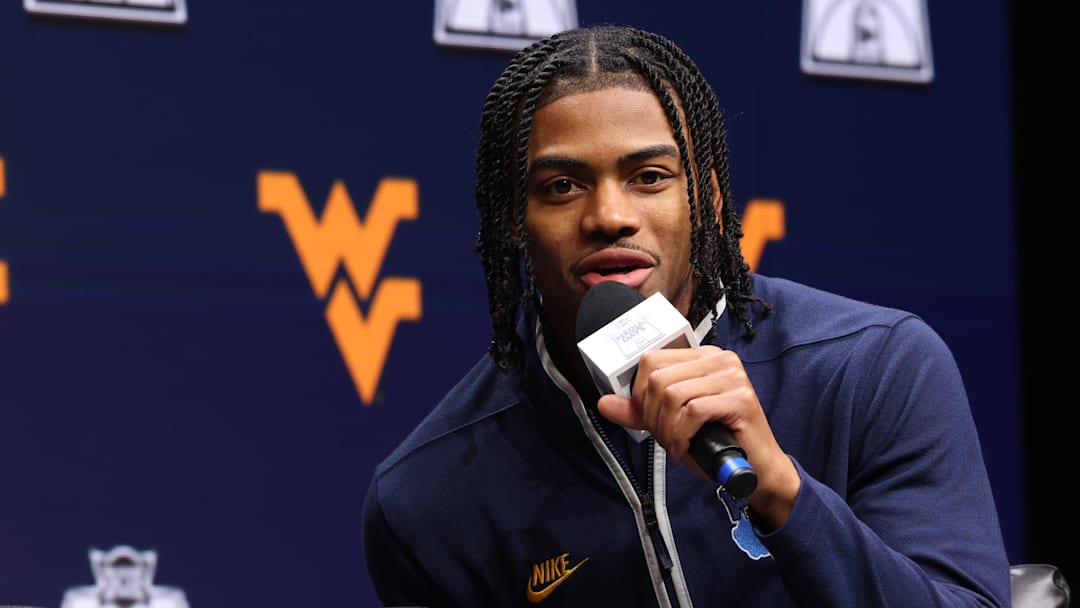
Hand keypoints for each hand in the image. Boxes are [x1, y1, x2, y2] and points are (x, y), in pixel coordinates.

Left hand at [596, 345, 800, 527]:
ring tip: (677, 444)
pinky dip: (681, 435)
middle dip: (653, 416)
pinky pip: (692, 411)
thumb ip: (640, 412)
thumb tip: (604, 403)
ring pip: (672, 395)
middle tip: (666, 438)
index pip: (651, 361)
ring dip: (667, 429)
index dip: (641, 395)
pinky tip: (686, 449)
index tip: (652, 420)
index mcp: (700, 357)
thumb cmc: (716, 443)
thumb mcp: (671, 423)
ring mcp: (732, 376)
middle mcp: (718, 359)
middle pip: (658, 379)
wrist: (756, 470)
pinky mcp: (740, 397)